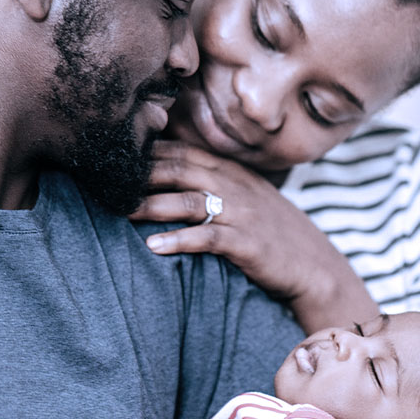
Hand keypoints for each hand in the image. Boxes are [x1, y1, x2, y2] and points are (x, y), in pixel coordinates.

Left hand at [130, 141, 377, 331]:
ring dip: (152, 204)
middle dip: (141, 174)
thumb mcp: (245, 198)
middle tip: (106, 182)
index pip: (180, 152)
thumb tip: (166, 177)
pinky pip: (208, 237)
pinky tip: (153, 247)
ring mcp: (241, 212)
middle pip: (179, 169)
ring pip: (189, 200)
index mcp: (230, 171)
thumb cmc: (271, 233)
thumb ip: (212, 183)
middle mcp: (234, 185)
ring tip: (122, 211)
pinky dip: (179, 240)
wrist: (313, 266)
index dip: (145, 154)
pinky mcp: (246, 242)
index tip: (112, 160)